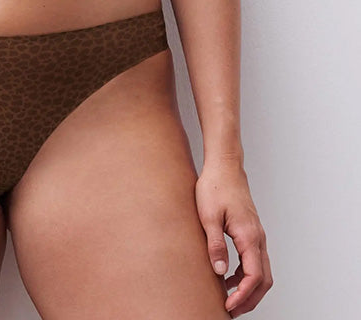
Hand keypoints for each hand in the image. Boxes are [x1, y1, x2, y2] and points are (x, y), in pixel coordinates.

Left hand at [195, 159, 272, 316]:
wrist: (224, 166)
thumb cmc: (216, 186)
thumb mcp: (208, 216)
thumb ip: (215, 244)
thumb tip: (219, 272)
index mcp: (249, 235)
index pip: (254, 276)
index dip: (243, 296)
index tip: (228, 305)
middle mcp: (258, 237)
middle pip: (263, 280)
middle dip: (250, 299)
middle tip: (231, 310)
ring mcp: (257, 235)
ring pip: (262, 272)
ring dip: (250, 289)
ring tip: (230, 300)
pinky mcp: (251, 232)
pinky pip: (255, 261)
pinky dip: (247, 276)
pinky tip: (229, 278)